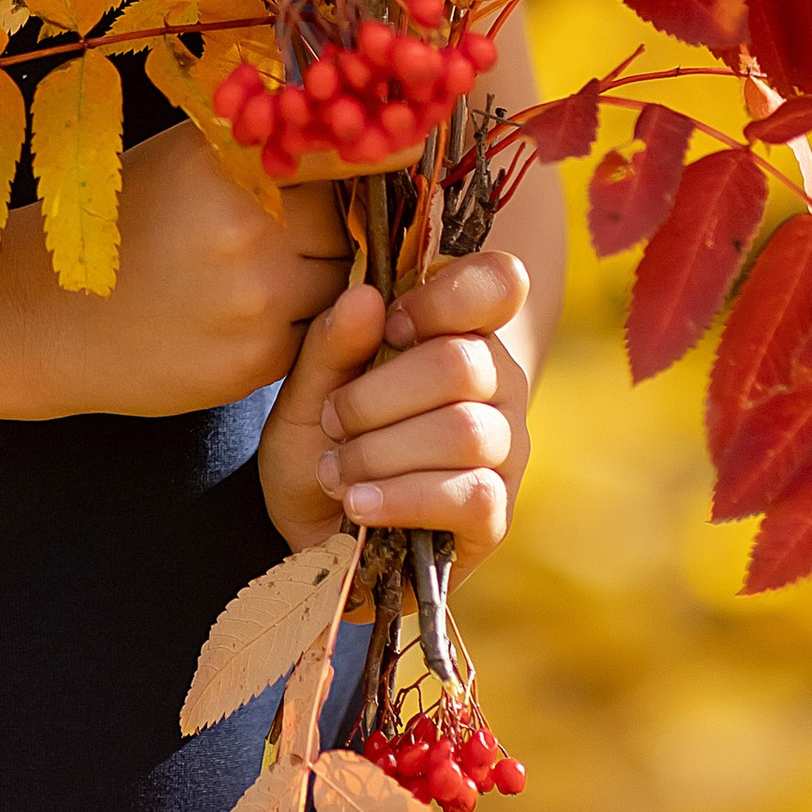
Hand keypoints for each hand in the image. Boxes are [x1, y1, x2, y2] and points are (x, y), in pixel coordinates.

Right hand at [2, 120, 351, 419]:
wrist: (42, 319)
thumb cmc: (115, 229)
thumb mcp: (178, 160)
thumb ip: (255, 148)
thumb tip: (334, 135)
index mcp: (227, 163)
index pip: (326, 164)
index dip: (320, 181)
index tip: (305, 192)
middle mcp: (247, 227)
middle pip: (337, 228)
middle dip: (314, 237)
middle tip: (261, 246)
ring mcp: (256, 299)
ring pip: (333, 286)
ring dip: (306, 287)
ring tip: (240, 284)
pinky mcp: (255, 360)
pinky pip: (309, 336)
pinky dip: (285, 331)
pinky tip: (230, 321)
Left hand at [255, 250, 531, 577]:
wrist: (311, 529)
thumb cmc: (322, 442)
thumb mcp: (307, 388)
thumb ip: (333, 343)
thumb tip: (366, 298)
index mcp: (461, 332)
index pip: (498, 283)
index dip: (445, 297)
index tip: (388, 324)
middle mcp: (498, 384)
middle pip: (461, 364)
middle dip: (377, 396)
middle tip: (333, 420)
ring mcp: (504, 450)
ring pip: (464, 431)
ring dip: (381, 452)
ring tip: (336, 471)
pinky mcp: (496, 514)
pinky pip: (470, 495)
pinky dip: (402, 497)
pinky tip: (359, 504)